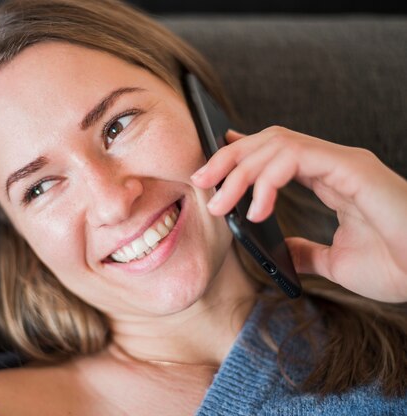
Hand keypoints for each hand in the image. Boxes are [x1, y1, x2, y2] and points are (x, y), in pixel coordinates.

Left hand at [191, 126, 406, 302]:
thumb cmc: (397, 266)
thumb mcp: (335, 262)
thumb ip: (307, 251)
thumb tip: (283, 252)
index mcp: (330, 178)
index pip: (276, 152)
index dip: (241, 152)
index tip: (211, 166)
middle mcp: (334, 164)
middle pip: (268, 141)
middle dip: (228, 159)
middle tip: (200, 182)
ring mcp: (343, 162)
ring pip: (276, 143)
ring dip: (240, 170)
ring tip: (221, 203)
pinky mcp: (352, 168)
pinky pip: (296, 157)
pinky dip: (268, 179)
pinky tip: (258, 209)